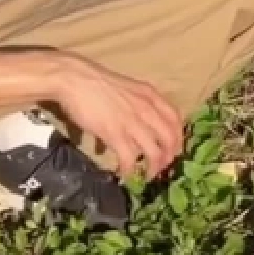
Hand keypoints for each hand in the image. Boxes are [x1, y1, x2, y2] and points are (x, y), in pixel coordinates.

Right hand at [51, 55, 184, 178]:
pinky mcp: (116, 134)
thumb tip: (135, 127)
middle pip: (170, 139)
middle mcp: (147, 109)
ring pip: (155, 153)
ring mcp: (132, 122)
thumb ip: (136, 106)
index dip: (178, 138)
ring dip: (153, 168)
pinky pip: (130, 159)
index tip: (173, 150)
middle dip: (168, 157)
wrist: (75, 79)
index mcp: (151, 95)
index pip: (176, 119)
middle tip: (161, 167)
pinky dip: (130, 171)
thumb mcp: (127, 89)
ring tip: (146, 176)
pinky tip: (125, 175)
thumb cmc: (97, 83)